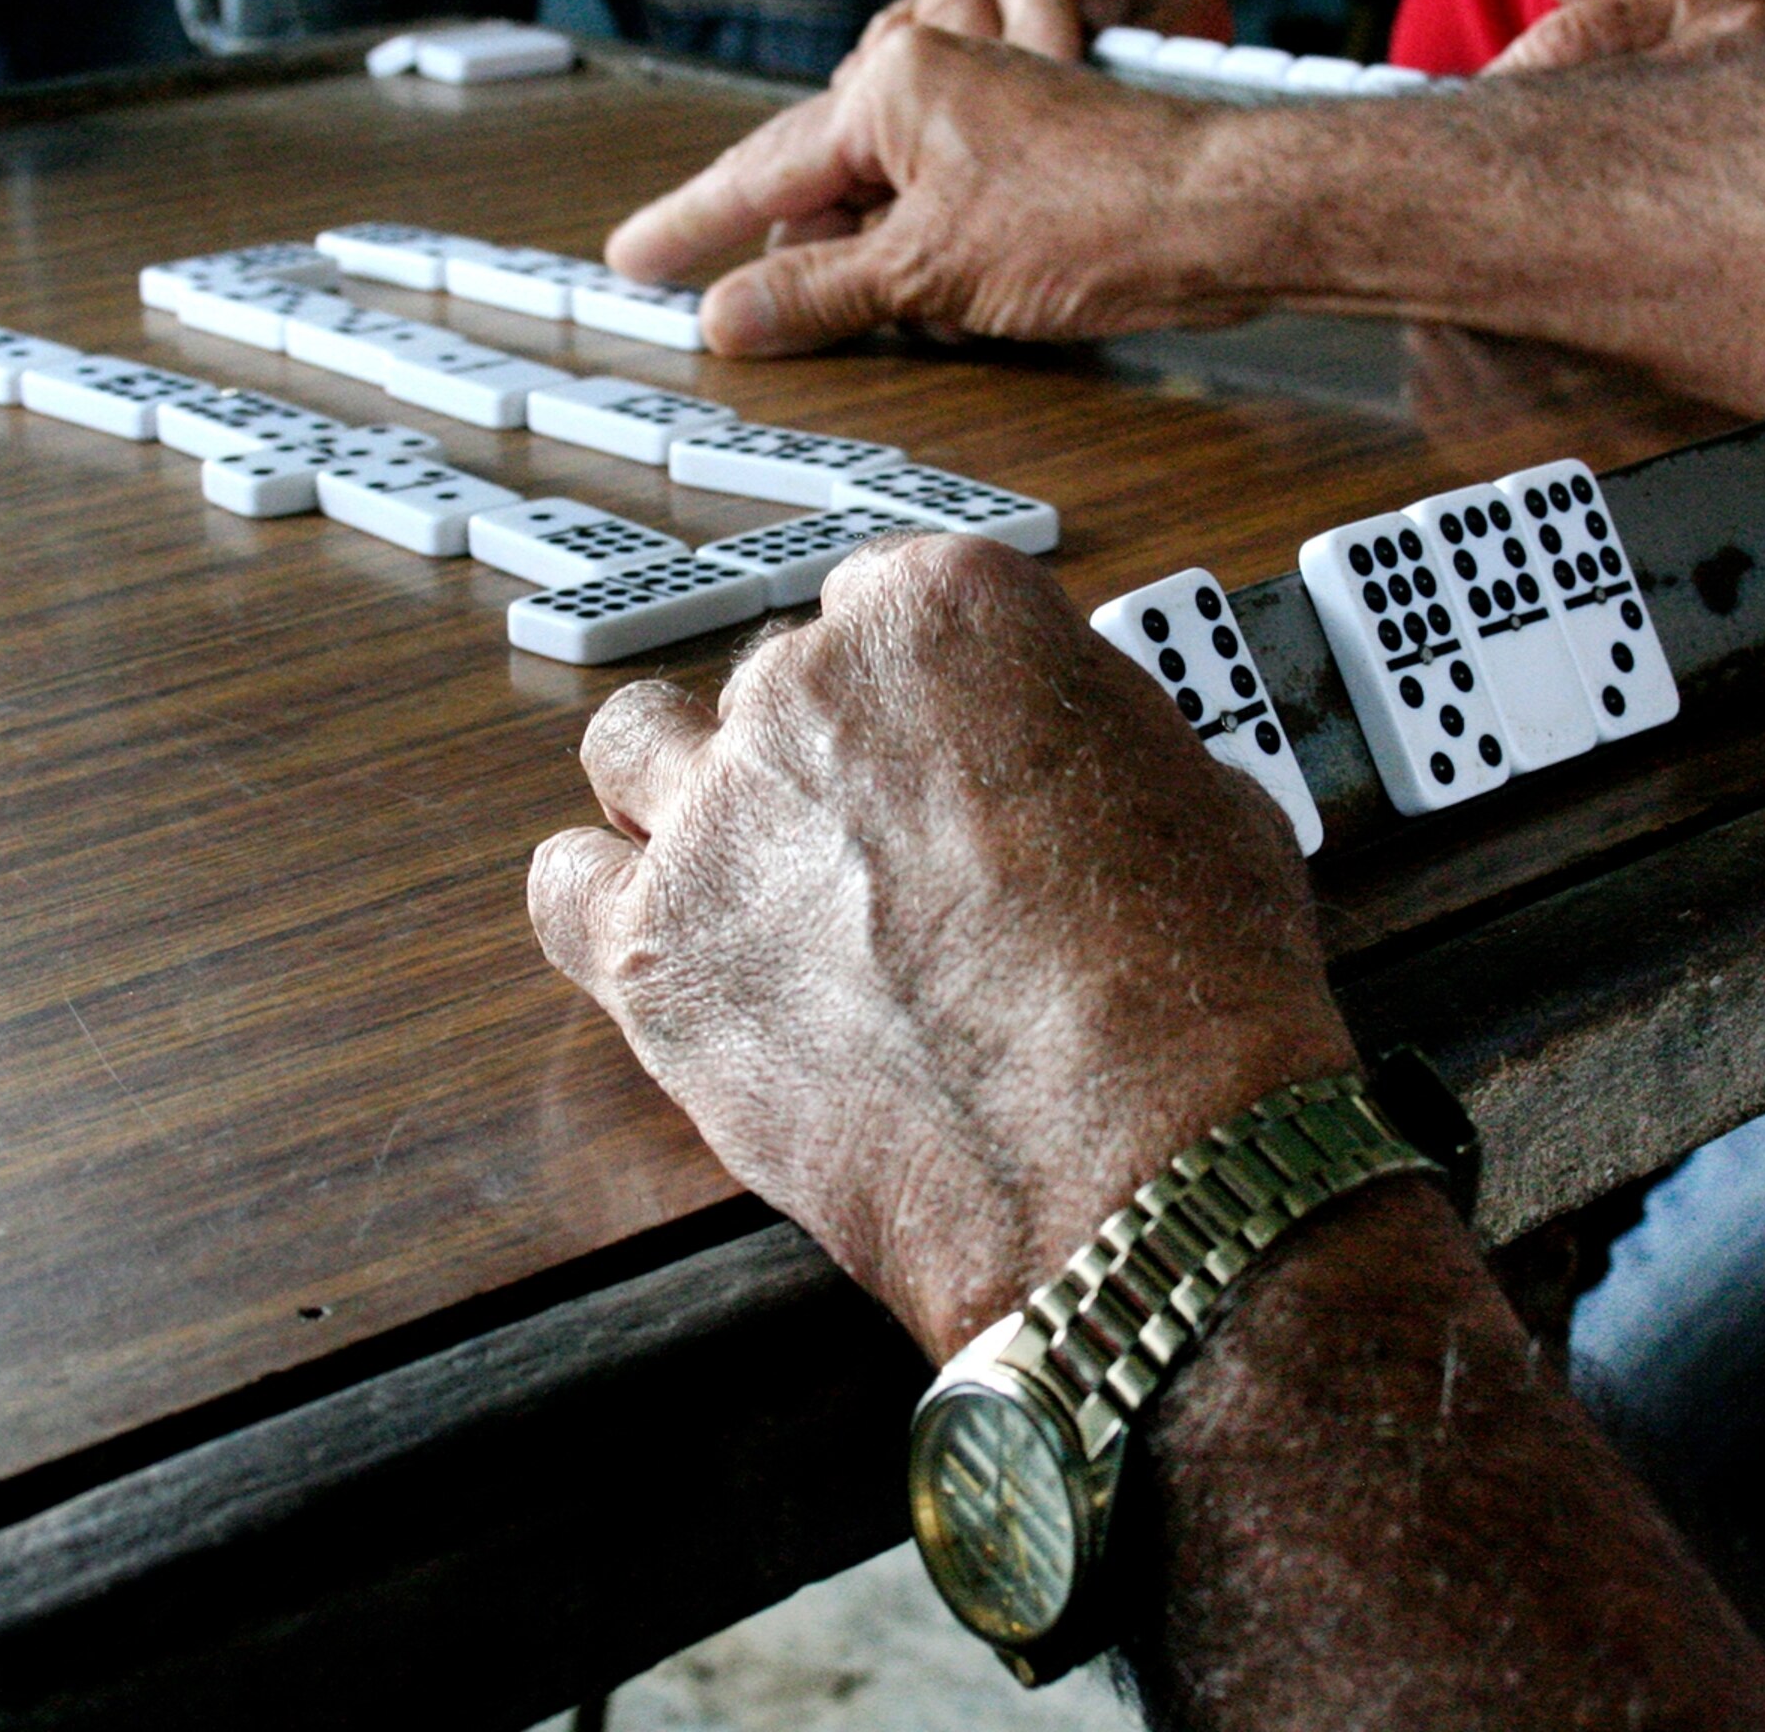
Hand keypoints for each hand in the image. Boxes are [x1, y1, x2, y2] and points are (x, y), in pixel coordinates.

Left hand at [527, 535, 1355, 1355]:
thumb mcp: (1202, 798)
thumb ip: (1095, 747)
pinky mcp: (653, 953)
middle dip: (823, 758)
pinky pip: (562, 883)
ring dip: (688, 796)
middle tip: (880, 852)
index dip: (924, 692)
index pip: (890, 603)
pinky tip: (667, 944)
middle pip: (775, 684)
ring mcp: (715, 816)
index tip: (943, 747)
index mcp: (945, 617)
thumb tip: (1074, 774)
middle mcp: (809, 688)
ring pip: (639, 748)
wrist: (1135, 1160)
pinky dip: (602, 903)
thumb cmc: (1193, 993)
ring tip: (753, 874)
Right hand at [609, 23, 1239, 353]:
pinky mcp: (1024, 164)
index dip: (692, 225)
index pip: (762, 171)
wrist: (1224, 212)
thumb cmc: (1095, 217)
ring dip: (855, 268)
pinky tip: (919, 311)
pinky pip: (935, 215)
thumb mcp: (929, 275)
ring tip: (829, 320)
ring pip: (879, 203)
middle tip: (702, 298)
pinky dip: (915, 267)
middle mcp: (932, 84)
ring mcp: (981, 120)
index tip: (634, 259)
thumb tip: (729, 317)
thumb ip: (819, 295)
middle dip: (772, 249)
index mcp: (891, 87)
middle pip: (815, 180)